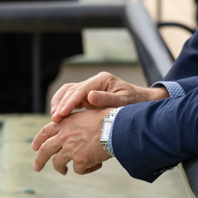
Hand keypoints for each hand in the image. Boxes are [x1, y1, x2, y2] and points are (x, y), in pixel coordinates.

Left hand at [31, 108, 109, 174]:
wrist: (116, 126)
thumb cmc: (106, 119)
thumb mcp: (85, 116)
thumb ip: (74, 125)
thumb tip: (69, 134)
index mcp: (64, 123)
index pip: (45, 132)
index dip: (38, 140)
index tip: (34, 147)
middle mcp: (64, 136)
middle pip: (44, 150)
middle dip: (39, 160)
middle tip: (36, 168)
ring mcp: (70, 149)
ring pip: (58, 164)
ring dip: (61, 169)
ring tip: (64, 171)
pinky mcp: (80, 160)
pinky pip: (79, 170)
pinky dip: (86, 169)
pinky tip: (96, 165)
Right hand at [49, 71, 167, 121]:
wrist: (142, 102)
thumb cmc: (135, 103)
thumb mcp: (124, 102)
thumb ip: (107, 99)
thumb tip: (90, 97)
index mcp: (102, 79)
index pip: (81, 89)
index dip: (69, 102)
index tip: (61, 113)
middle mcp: (94, 82)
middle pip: (72, 90)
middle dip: (62, 103)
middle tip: (55, 118)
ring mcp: (90, 88)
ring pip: (69, 92)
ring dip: (59, 103)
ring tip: (54, 118)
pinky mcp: (88, 96)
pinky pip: (72, 98)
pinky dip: (64, 106)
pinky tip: (60, 117)